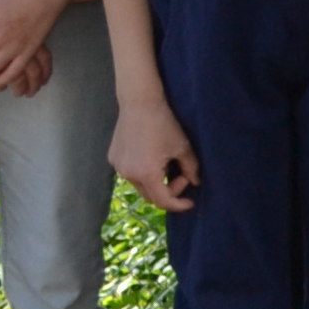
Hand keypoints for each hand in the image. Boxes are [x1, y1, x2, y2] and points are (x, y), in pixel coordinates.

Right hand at [110, 94, 199, 212]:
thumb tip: (195, 183)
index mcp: (147, 174)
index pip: (163, 201)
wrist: (140, 103)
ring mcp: (118, 167)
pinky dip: (143, 172)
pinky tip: (152, 157)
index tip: (190, 203)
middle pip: (150, 195)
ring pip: (139, 184)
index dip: (178, 205)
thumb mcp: (182, 147)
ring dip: (155, 181)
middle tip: (183, 176)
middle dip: (169, 191)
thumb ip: (191, 169)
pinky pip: (130, 172)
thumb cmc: (164, 123)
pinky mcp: (113, 158)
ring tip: (168, 164)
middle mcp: (129, 174)